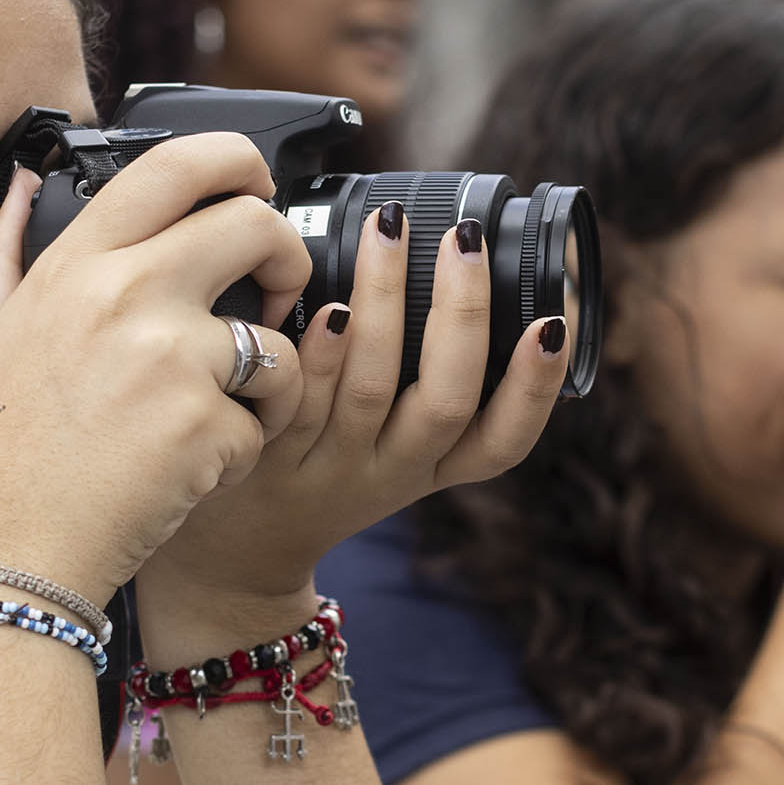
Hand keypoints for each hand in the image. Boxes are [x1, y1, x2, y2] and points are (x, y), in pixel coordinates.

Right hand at [0, 133, 309, 603]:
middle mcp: (125, 294)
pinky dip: (247, 446)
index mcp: (76, 265)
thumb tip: (23, 178)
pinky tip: (197, 465)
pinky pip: (267, 417)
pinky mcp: (207, 423)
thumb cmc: (1, 451)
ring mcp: (170, 358)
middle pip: (256, 226)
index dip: (238, 159)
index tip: (258, 184)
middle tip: (274, 298)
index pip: (175, 166)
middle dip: (287, 258)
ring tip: (226, 411)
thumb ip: (3, 249)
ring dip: (271, 377)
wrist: (19, 550)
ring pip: (278, 335)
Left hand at [140, 202, 572, 658]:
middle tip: (466, 240)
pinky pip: (297, 396)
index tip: (554, 323)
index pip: (504, 441)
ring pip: (371, 386)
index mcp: (430, 468)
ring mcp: (325, 462)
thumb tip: (458, 262)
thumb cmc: (320, 474)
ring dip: (387, 299)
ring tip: (390, 229)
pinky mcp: (266, 449)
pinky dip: (319, 347)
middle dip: (464, 315)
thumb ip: (421, 384)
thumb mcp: (388, 450)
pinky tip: (326, 299)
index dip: (536, 387)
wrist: (229, 556)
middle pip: (446, 402)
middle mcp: (388, 470)